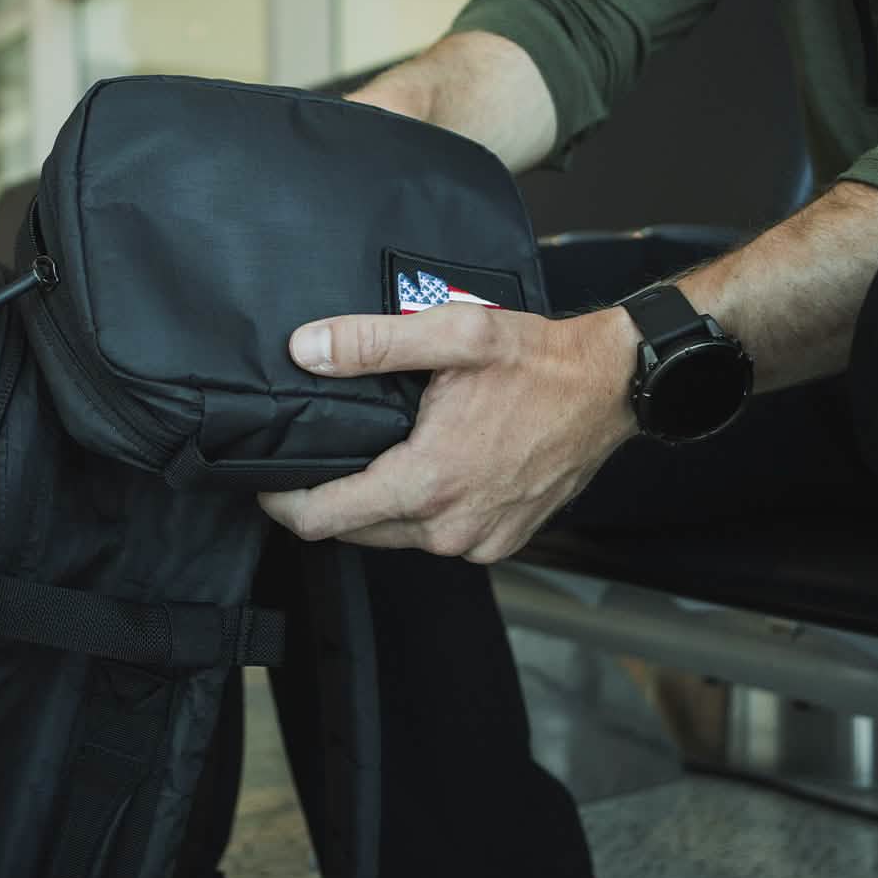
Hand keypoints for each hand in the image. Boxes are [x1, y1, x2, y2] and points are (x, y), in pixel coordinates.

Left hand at [258, 304, 640, 562]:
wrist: (610, 387)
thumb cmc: (539, 362)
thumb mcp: (452, 336)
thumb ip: (371, 344)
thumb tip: (307, 350)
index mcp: (428, 482)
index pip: (324, 519)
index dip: (284, 503)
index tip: (267, 486)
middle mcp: (450, 526)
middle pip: (354, 531)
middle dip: (328, 502)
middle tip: (319, 460)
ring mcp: (479, 540)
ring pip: (395, 536)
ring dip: (376, 506)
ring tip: (375, 458)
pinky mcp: (502, 542)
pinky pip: (437, 537)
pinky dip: (420, 513)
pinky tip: (425, 472)